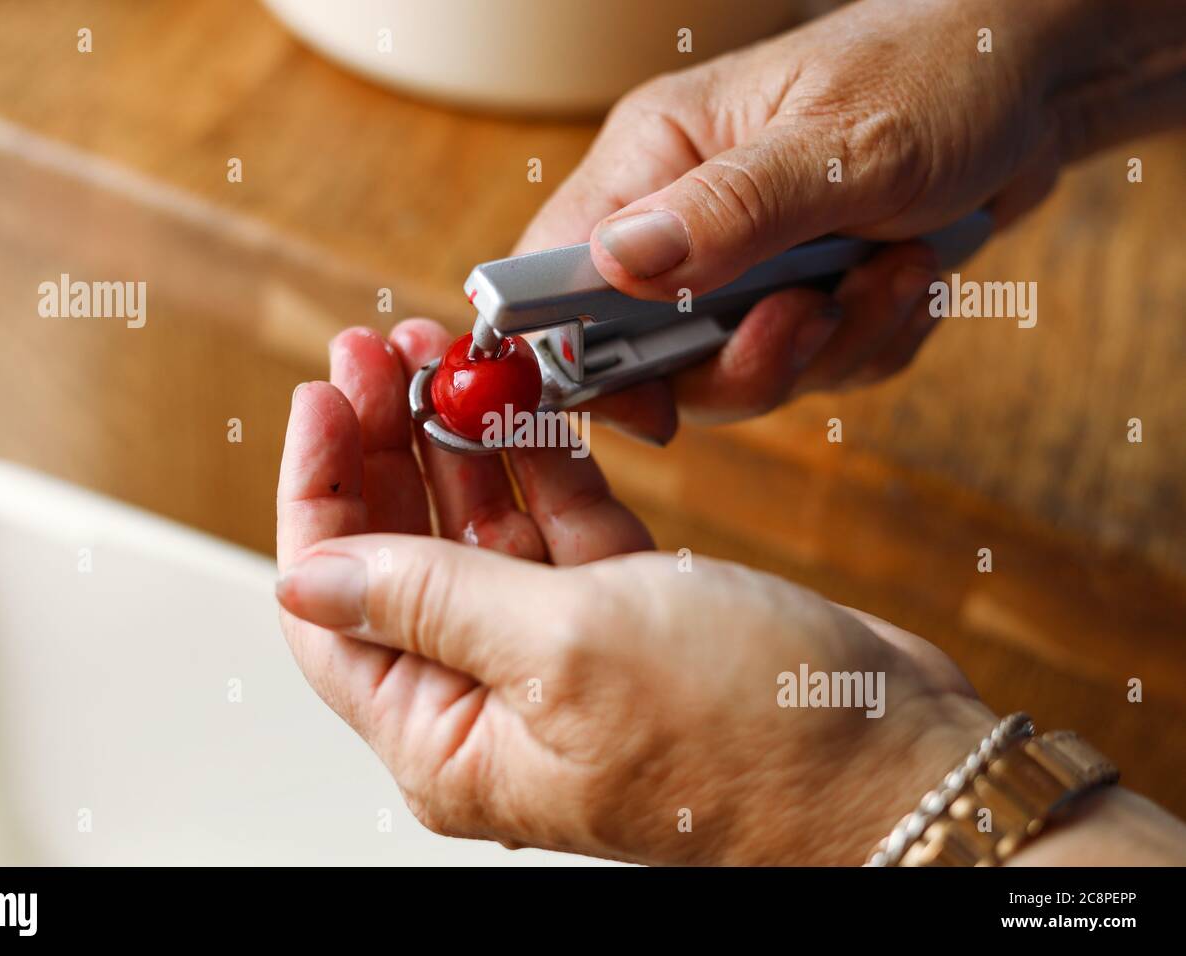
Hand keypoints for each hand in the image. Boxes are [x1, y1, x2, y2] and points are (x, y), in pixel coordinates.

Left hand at [275, 319, 999, 864]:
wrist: (892, 758)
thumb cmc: (745, 736)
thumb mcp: (565, 649)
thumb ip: (429, 600)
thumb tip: (308, 576)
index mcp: (451, 741)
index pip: (333, 608)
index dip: (319, 493)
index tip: (324, 396)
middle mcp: (492, 702)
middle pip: (399, 554)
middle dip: (383, 445)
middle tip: (379, 349)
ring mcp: (560, 654)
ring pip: (479, 528)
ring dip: (459, 438)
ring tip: (443, 353)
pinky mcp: (624, 613)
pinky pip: (557, 523)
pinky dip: (540, 461)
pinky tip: (521, 401)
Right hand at [517, 0, 1176, 439]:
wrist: (1037, 82)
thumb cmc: (936, 73)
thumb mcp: (841, 143)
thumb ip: (728, 210)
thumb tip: (616, 267)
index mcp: (656, 157)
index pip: (559, 274)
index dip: (580, 355)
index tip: (649, 404)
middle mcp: (683, 216)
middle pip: (650, 354)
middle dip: (745, 361)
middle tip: (815, 316)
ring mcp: (741, 263)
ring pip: (738, 372)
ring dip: (831, 344)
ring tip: (896, 270)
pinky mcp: (797, 294)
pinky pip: (811, 367)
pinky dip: (870, 340)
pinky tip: (910, 276)